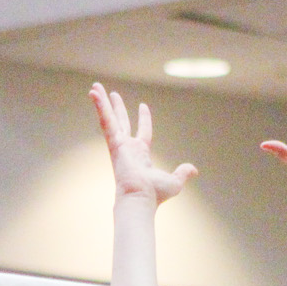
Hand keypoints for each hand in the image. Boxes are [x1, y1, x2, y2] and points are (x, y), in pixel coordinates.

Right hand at [90, 83, 196, 204]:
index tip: (142, 106)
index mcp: (141, 155)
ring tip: (95, 86)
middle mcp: (128, 148)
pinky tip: (93, 93)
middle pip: (121, 122)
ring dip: (102, 102)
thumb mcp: (174, 181)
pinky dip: (99, 107)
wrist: (141, 199)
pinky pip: (105, 121)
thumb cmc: (155, 194)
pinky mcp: (114, 143)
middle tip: (112, 94)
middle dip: (117, 108)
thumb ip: (182, 173)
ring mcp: (119, 145)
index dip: (143, 119)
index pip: (143, 132)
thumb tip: (193, 170)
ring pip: (109, 118)